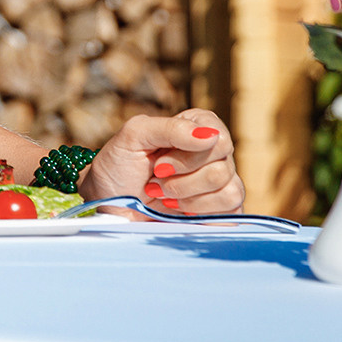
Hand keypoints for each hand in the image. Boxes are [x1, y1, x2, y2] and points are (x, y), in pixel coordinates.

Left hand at [82, 108, 243, 212]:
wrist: (109, 203)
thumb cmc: (119, 165)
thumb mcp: (133, 136)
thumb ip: (170, 128)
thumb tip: (211, 136)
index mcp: (197, 128)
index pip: (218, 137)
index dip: (189, 155)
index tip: (159, 163)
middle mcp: (214, 154)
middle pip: (222, 167)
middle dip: (182, 180)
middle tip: (156, 179)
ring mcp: (220, 183)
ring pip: (229, 192)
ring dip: (187, 197)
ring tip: (162, 194)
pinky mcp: (221, 210)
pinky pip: (232, 213)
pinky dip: (198, 213)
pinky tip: (178, 210)